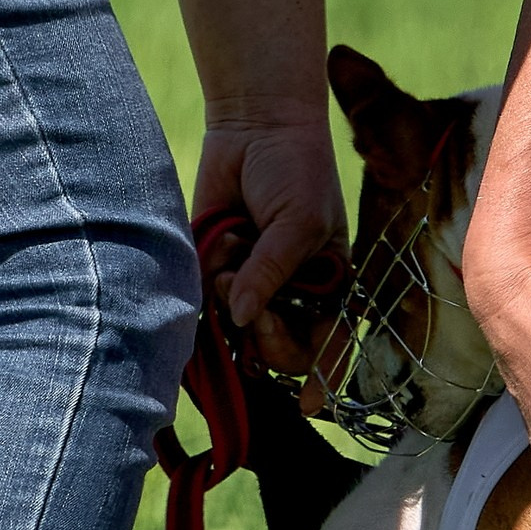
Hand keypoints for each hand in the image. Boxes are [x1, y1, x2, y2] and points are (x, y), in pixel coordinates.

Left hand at [193, 112, 344, 367]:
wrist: (255, 125)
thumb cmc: (295, 170)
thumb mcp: (299, 223)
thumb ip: (273, 272)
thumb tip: (240, 317)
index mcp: (327, 285)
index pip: (326, 343)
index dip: (321, 377)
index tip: (309, 404)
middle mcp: (289, 292)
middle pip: (276, 347)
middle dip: (263, 330)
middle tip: (252, 304)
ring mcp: (249, 282)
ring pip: (234, 323)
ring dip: (231, 290)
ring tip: (234, 247)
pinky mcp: (213, 267)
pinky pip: (203, 294)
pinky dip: (209, 272)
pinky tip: (221, 239)